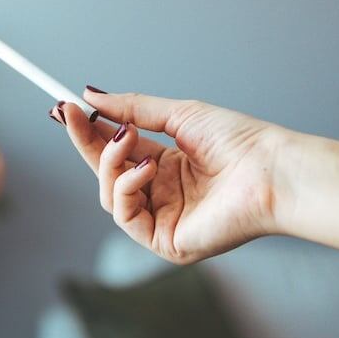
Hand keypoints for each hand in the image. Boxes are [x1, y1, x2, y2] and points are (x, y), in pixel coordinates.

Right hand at [54, 90, 287, 263]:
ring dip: (110, 163)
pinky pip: (125, 216)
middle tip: (68, 114)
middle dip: (86, 143)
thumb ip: (132, 109)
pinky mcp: (166, 241)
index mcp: (168, 166)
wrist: (271, 170)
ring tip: (128, 139)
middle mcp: (162, 194)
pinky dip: (126, 187)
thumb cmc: (240, 142)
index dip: (90, 131)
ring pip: (110, 194)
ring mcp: (163, 219)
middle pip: (106, 172)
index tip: (66, 107)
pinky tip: (146, 167)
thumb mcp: (179, 115)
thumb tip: (90, 96)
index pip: (117, 151)